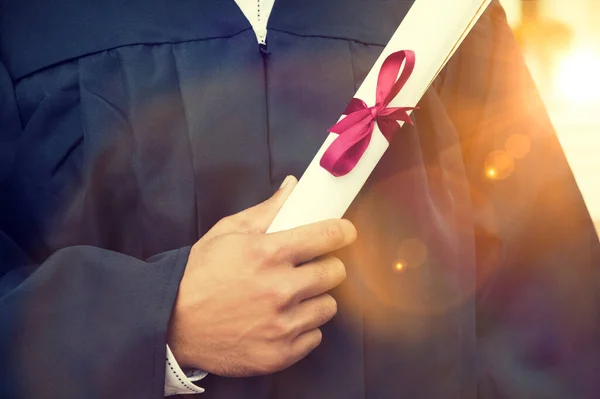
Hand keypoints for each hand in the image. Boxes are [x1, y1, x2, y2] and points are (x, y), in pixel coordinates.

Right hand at [167, 176, 356, 376]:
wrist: (172, 323)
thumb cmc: (199, 274)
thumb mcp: (227, 233)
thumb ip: (267, 210)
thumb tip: (293, 186)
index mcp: (268, 253)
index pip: (328, 236)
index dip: (342, 231)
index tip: (344, 232)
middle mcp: (279, 289)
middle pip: (335, 272)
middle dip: (326, 266)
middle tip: (310, 267)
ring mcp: (281, 325)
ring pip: (328, 306)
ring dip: (315, 299)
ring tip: (292, 297)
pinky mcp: (280, 353)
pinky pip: (315, 336)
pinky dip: (303, 329)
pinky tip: (281, 321)